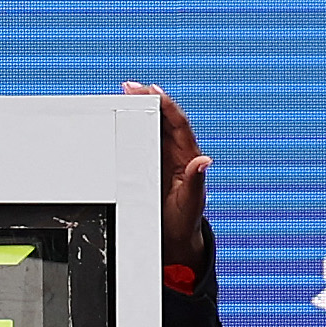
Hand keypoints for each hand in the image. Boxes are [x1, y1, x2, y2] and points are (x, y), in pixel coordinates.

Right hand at [128, 81, 210, 266]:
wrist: (173, 239)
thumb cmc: (184, 221)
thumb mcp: (190, 203)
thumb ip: (196, 182)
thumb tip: (204, 161)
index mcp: (189, 158)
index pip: (179, 124)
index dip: (167, 105)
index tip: (153, 91)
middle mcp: (177, 153)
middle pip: (164, 118)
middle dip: (149, 99)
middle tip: (130, 87)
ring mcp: (163, 157)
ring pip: (152, 125)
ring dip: (140, 108)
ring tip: (125, 93)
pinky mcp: (149, 164)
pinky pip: (141, 138)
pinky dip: (133, 125)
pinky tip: (121, 116)